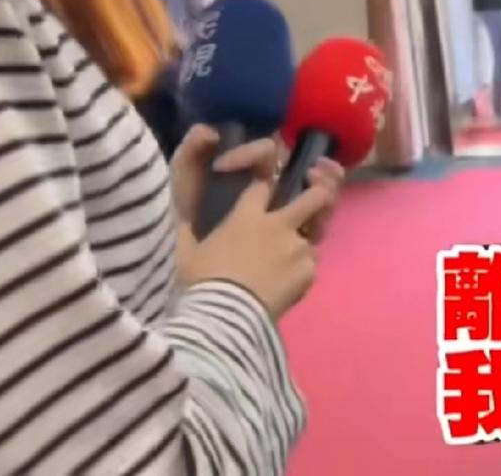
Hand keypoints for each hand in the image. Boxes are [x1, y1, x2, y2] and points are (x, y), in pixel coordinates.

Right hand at [171, 126, 344, 316]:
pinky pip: (310, 266)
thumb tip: (179, 220)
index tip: (264, 191)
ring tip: (290, 259)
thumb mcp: (186, 252)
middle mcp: (279, 225)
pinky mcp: (308, 273)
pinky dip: (301, 272)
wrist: (223, 316)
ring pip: (315, 236)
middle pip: (317, 197)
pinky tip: (287, 282)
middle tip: (318, 195)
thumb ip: (187, 231)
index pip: (264, 184)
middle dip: (321, 192)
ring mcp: (298, 248)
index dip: (266, 184)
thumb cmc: (201, 282)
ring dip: (303, 244)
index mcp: (247, 216)